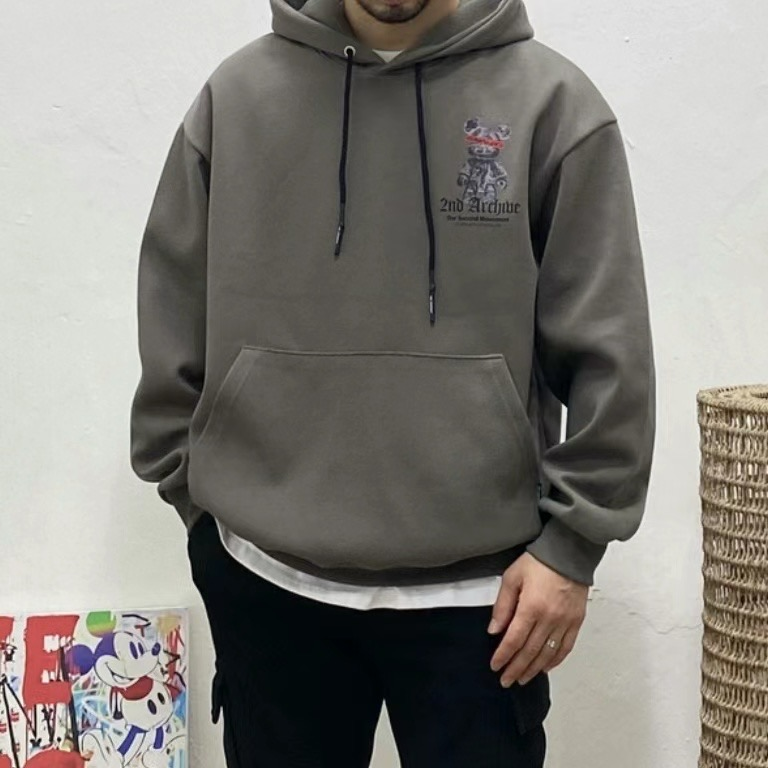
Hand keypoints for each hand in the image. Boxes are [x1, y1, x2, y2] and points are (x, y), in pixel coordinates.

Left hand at [488, 552, 587, 686]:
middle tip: (506, 680)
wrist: (568, 552)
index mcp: (531, 607)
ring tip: (522, 678)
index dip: (503, 656)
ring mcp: (565, 622)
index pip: (514, 640)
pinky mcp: (577, 621)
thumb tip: (494, 630)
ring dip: (533, 669)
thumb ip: (502, 605)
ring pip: (548, 654)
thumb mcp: (512, 578)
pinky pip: (566, 647)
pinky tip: (545, 667)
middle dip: (516, 668)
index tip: (495, 666)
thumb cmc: (538, 562)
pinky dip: (555, 660)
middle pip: (530, 651)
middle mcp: (550, 618)